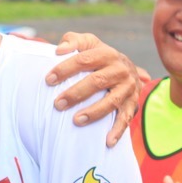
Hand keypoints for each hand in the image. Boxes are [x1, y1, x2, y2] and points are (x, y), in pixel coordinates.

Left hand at [46, 32, 144, 146]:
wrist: (127, 68)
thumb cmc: (98, 57)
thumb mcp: (88, 43)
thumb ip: (73, 40)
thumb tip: (59, 50)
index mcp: (107, 54)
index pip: (84, 60)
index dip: (65, 69)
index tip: (48, 80)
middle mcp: (120, 70)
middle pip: (97, 81)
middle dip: (76, 93)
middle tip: (58, 104)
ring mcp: (128, 88)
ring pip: (111, 101)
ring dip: (94, 112)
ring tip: (76, 120)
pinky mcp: (133, 104)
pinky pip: (126, 118)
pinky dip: (118, 131)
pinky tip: (107, 142)